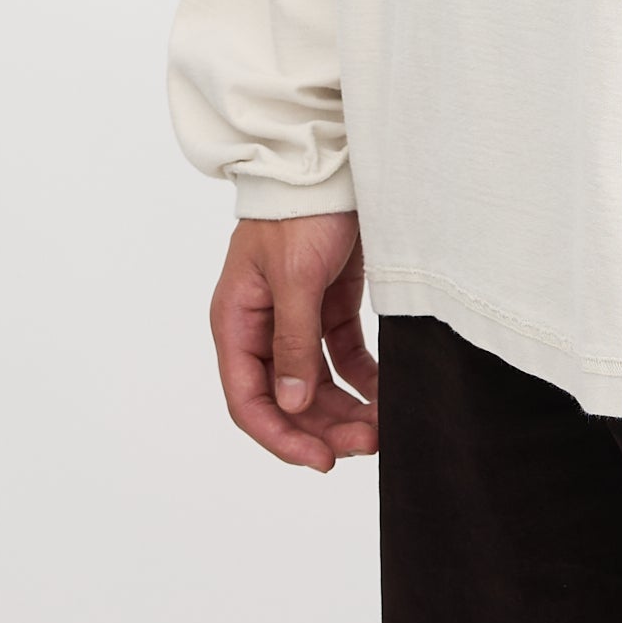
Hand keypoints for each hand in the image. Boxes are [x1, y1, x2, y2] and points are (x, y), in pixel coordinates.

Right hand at [209, 212, 380, 471]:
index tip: (320, 460)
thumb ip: (293, 343)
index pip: (249, 400)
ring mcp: (296, 318)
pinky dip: (362, 380)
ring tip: (379, 428)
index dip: (281, 437)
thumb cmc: (297, 212)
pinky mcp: (328, 306)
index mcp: (237, 322)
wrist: (326, 162)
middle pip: (287, 399)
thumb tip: (291, 405)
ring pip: (316, 385)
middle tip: (366, 444)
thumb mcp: (295, 279)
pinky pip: (342, 358)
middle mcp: (262, 327)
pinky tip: (384, 395)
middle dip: (323, 427)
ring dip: (344, 410)